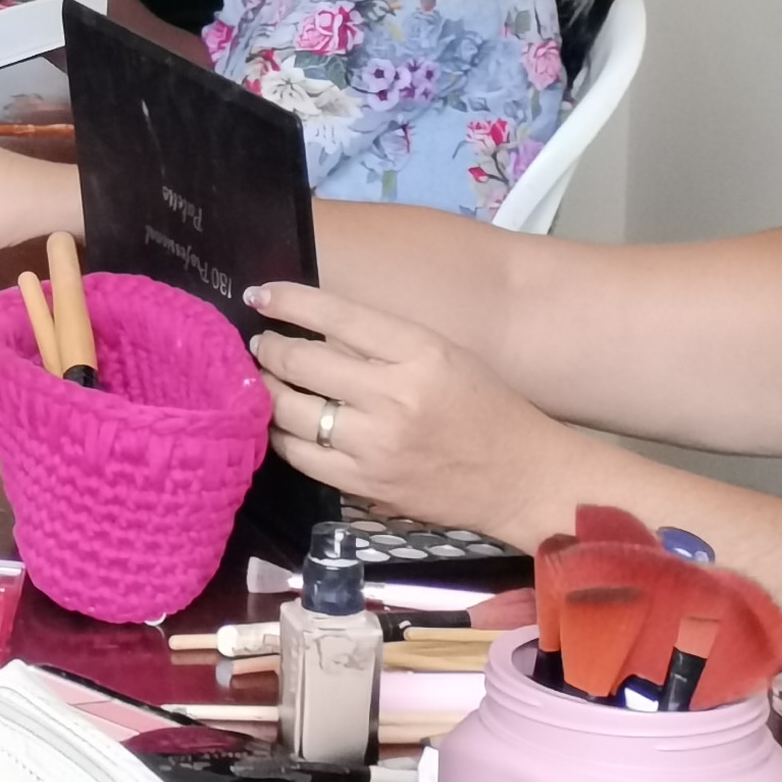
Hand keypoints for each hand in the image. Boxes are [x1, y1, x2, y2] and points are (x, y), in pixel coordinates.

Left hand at [243, 281, 559, 541]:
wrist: (522, 478)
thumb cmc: (484, 405)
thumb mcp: (442, 353)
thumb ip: (381, 340)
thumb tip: (313, 328)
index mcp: (418, 353)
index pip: (337, 316)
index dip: (289, 300)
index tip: (259, 294)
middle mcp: (393, 397)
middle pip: (302, 364)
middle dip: (268, 348)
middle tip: (259, 342)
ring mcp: (376, 447)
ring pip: (291, 411)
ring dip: (267, 390)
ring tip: (262, 379)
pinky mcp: (366, 487)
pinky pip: (301, 456)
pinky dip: (281, 434)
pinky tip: (279, 421)